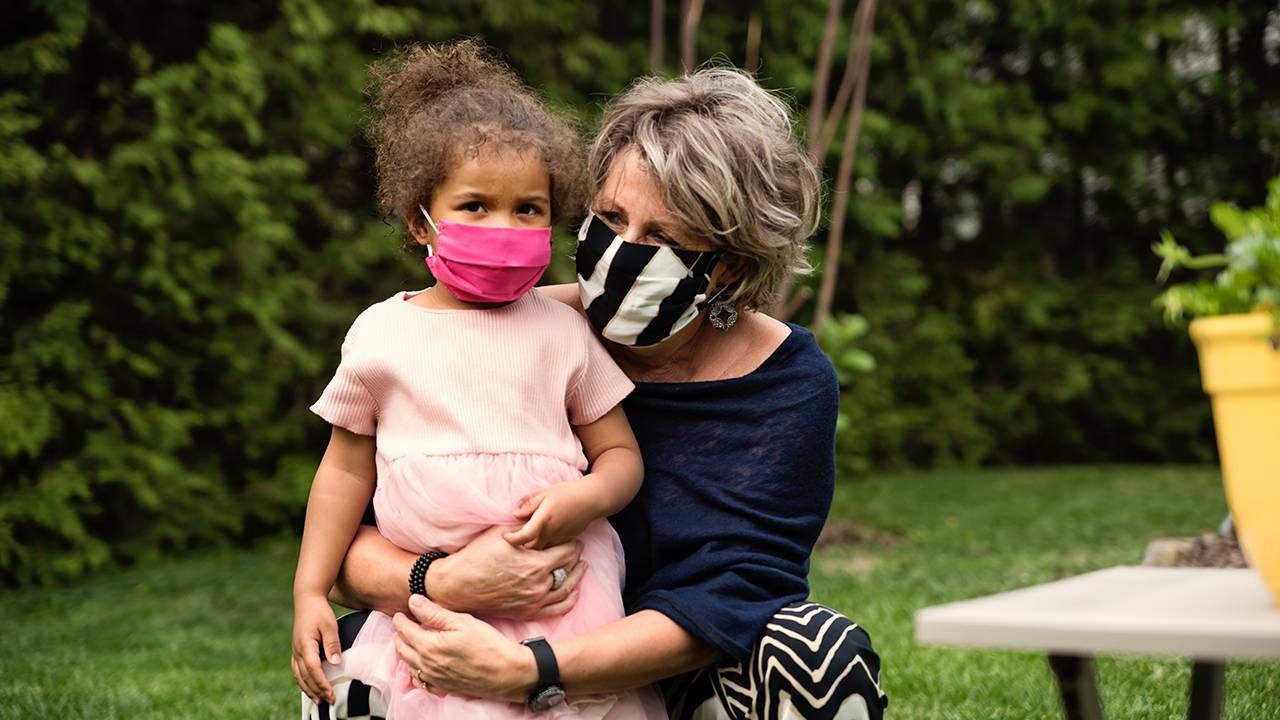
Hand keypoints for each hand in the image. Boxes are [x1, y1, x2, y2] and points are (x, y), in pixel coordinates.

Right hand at [291, 593, 340, 703]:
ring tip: (319, 700)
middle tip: (329, 702)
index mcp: (305, 644)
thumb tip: (336, 662)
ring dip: (308, 689)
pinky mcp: (296, 649)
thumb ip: (332, 644)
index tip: (331, 694)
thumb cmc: (319, 611)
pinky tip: (309, 687)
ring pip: (299, 676)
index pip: (313, 669)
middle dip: (317, 691)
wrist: (307, 599)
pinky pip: (297, 670)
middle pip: (305, 676)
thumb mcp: (330, 624)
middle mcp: (298, 650)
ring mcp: (295, 650)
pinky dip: (302, 681)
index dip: (322, 683)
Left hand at [393, 595, 536, 703]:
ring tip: (410, 639)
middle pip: (401, 647)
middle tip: (404, 623)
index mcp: (428, 646)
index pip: (404, 630)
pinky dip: (415, 669)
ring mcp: (433, 678)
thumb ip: (434, 613)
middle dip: (399, 633)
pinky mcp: (442, 687)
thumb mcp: (462, 621)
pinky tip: (421, 663)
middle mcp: (426, 665)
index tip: (401, 612)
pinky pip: (420, 680)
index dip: (400, 618)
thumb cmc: (487, 645)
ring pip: (408, 664)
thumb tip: (413, 602)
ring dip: (405, 650)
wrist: (506, 672)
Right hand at [430, 525, 585, 618]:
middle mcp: (538, 585)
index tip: (575, 540)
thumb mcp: (501, 533)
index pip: (567, 552)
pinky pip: (557, 609)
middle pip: (569, 569)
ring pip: (566, 589)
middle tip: (578, 550)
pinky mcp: (527, 612)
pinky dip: (569, 600)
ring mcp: (534, 601)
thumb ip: (524, 527)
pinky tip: (573, 592)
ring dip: (577, 577)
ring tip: (581, 568)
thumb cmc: (477, 556)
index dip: (573, 544)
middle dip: (575, 558)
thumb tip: (537, 516)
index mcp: (535, 564)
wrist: (458, 585)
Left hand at [503, 479, 600, 549]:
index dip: (511, 539)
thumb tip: (513, 515)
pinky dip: (541, 546)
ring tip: (523, 540)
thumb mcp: (545, 494)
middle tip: (511, 539)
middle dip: (519, 546)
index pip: (523, 536)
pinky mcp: (565, 541)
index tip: (504, 536)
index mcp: (543, 520)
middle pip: (529, 548)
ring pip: (540, 550)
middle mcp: (551, 533)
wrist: (592, 500)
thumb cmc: (568, 493)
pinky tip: (537, 539)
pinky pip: (550, 548)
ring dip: (530, 547)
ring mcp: (559, 539)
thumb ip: (528, 505)